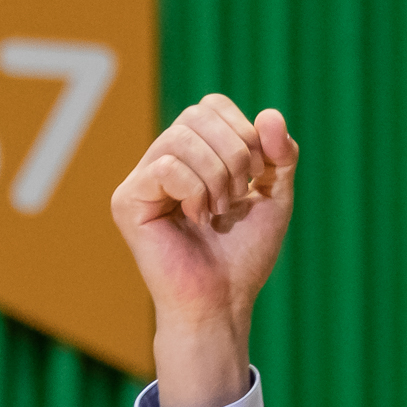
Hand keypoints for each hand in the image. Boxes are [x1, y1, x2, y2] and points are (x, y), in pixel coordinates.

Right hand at [109, 94, 297, 406]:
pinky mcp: (127, 200)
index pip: (212, 106)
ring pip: (181, 138)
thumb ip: (279, 155)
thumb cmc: (244, 255)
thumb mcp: (276, 196)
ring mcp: (141, 178)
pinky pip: (166, 167)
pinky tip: (195, 220)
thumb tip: (270, 115)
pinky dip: (194, 192)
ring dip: (216, 177)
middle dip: (235, 155)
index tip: (256, 177)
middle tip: (237, 198)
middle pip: (197, 115)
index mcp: (193, 153)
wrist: (224, 301)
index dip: (244, 133)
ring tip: (218, 212)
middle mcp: (163, 159)